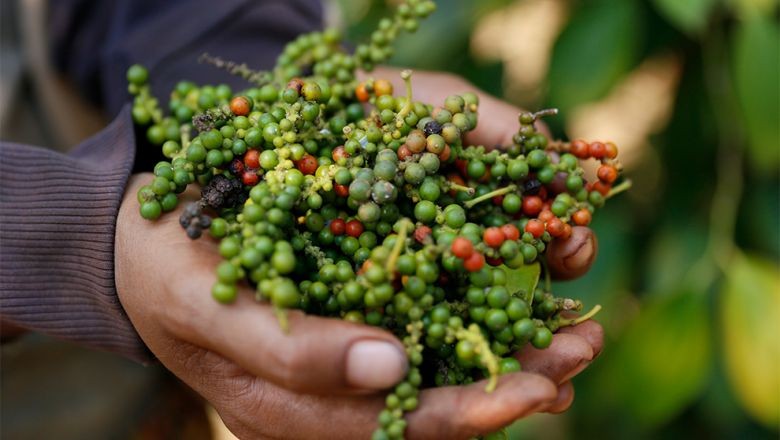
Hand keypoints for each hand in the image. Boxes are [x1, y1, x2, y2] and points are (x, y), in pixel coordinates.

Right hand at [116, 173, 600, 438]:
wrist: (141, 248)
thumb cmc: (165, 272)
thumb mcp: (206, 304)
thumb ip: (289, 351)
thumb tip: (389, 367)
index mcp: (293, 411)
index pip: (400, 427)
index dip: (474, 411)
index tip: (542, 382)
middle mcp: (328, 404)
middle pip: (437, 410)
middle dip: (515, 386)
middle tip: (582, 349)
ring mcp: (342, 369)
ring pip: (440, 380)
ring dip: (509, 359)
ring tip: (574, 333)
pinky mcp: (351, 329)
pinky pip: (424, 341)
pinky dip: (476, 329)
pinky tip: (520, 312)